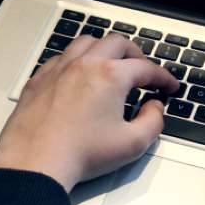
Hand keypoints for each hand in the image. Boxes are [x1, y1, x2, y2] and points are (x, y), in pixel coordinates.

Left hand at [0, 34, 179, 191]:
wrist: (36, 162)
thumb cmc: (81, 154)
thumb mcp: (132, 144)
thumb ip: (153, 121)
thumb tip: (154, 107)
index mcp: (110, 76)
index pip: (146, 68)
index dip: (163, 77)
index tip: (168, 86)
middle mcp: (84, 64)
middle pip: (117, 43)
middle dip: (136, 54)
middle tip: (142, 70)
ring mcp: (58, 69)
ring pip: (86, 42)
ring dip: (104, 48)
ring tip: (111, 62)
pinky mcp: (39, 80)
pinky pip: (60, 58)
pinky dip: (75, 60)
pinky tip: (77, 74)